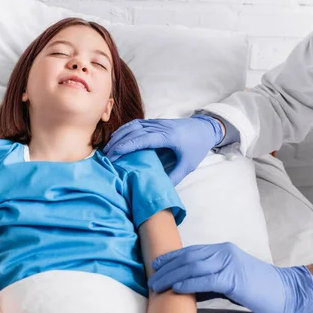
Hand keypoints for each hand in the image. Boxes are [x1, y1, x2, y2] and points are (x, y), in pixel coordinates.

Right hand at [103, 115, 222, 184]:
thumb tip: (158, 190)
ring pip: (133, 126)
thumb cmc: (197, 148)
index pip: (143, 139)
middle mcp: (161, 127)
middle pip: (135, 131)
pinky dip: (125, 131)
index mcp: (169, 137)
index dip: (127, 145)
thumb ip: (173, 178)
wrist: (205, 129)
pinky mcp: (155, 122)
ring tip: (108, 149)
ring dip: (119, 136)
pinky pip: (136, 124)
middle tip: (106, 156)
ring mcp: (157, 122)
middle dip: (119, 142)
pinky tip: (117, 139)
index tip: (114, 154)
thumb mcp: (187, 166)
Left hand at [147, 243, 312, 312]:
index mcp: (223, 250)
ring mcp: (230, 263)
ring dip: (172, 275)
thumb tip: (187, 287)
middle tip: (152, 277)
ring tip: (158, 284)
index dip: (171, 257)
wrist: (285, 291)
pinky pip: (206, 279)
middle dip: (167, 266)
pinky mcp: (235, 278)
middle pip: (188, 256)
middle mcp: (224, 252)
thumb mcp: (230, 280)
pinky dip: (189, 282)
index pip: (191, 251)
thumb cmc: (257, 288)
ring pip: (193, 265)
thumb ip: (210, 280)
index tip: (156, 264)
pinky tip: (177, 287)